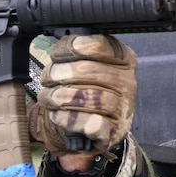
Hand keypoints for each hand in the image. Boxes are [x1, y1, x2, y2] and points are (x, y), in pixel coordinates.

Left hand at [31, 34, 136, 160]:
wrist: (94, 128)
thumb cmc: (87, 90)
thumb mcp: (85, 65)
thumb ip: (76, 52)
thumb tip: (61, 46)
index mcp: (123, 59)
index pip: (101, 45)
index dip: (73, 48)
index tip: (56, 55)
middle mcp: (127, 82)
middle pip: (90, 70)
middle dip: (61, 73)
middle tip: (47, 79)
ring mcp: (123, 108)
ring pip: (91, 97)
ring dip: (61, 96)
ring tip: (48, 97)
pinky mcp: (113, 131)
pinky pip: (92, 123)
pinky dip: (70, 118)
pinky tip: (57, 115)